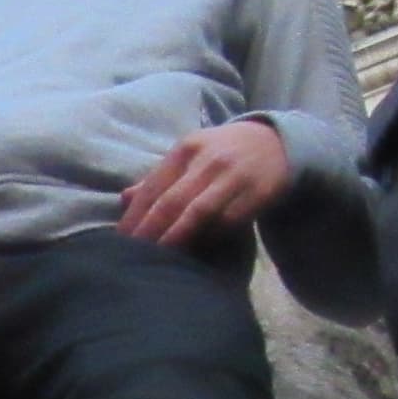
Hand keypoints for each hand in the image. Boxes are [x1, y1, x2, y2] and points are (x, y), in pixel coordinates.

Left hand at [117, 116, 291, 247]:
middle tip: (133, 254)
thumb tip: (125, 199)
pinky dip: (209, 236)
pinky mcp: (257, 193)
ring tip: (158, 256)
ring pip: (199, 212)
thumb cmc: (223, 152)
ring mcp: (234, 176)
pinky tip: (195, 249)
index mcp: (186, 149)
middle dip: (150, 230)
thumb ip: (160, 177)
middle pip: (172, 201)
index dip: (136, 214)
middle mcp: (208, 160)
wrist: (276, 142)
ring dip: (176, 236)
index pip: (154, 186)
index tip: (121, 238)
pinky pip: (228, 221)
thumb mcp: (191, 154)